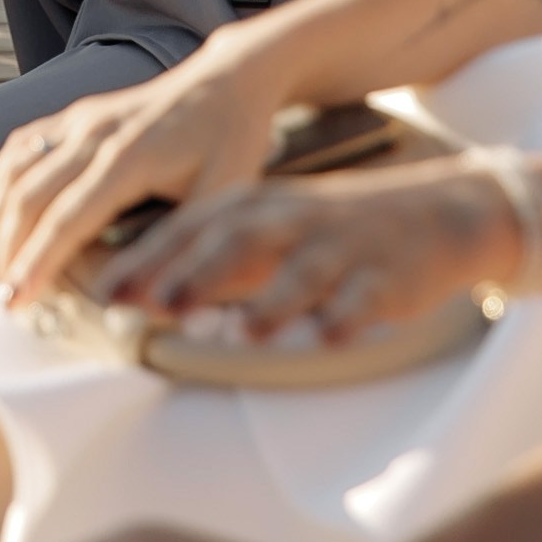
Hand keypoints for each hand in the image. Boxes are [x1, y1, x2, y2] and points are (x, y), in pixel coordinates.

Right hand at [0, 51, 279, 300]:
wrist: (228, 81)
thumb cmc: (232, 141)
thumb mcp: (225, 198)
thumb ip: (185, 246)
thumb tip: (146, 304)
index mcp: (130, 155)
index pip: (68, 217)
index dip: (37, 261)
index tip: (15, 300)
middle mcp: (94, 131)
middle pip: (29, 196)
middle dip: (9, 251)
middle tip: (4, 300)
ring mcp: (79, 119)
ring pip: (15, 171)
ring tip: (0, 268)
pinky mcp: (74, 116)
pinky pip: (21, 148)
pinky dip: (1, 187)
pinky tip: (1, 218)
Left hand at [90, 160, 519, 340]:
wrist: (435, 213)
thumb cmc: (332, 231)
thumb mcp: (270, 232)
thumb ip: (214, 260)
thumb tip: (147, 293)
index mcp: (257, 204)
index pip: (190, 228)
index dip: (148, 257)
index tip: (106, 290)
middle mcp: (293, 218)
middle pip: (236, 242)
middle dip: (193, 272)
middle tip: (153, 305)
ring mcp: (341, 245)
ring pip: (300, 269)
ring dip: (269, 299)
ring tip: (238, 332)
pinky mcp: (386, 275)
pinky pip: (364, 296)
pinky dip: (345, 315)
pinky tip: (328, 337)